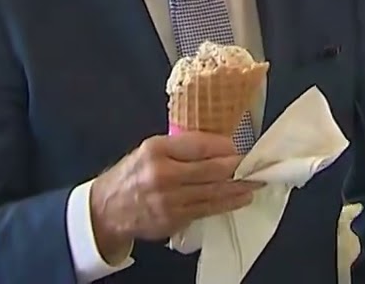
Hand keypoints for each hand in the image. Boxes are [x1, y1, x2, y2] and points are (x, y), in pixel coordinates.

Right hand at [89, 132, 262, 261]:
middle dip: (238, 166)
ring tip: (256, 182)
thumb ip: (180, 147)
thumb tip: (218, 145)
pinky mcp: (174, 219)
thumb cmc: (133, 175)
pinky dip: (227, 203)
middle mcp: (163, 174)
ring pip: (214, 192)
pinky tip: (240, 198)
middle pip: (212, 169)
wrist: (108, 209)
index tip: (242, 146)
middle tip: (256, 163)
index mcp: (157, 150)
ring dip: (240, 187)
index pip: (200, 145)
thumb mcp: (150, 150)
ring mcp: (170, 200)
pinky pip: (208, 210)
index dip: (226, 146)